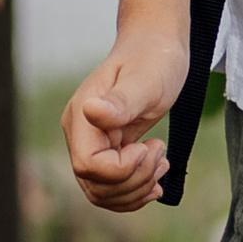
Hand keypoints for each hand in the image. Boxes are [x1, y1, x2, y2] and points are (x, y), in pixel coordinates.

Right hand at [62, 26, 190, 213]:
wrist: (156, 48)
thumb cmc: (154, 59)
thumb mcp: (146, 80)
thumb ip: (120, 101)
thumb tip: (91, 110)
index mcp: (82, 117)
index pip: (89, 166)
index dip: (122, 169)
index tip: (150, 145)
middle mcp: (80, 134)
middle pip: (95, 185)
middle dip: (134, 181)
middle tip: (160, 154)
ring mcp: (91, 145)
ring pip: (102, 193)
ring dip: (136, 190)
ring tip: (161, 163)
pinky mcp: (106, 152)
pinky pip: (112, 187)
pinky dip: (135, 192)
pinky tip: (156, 179)